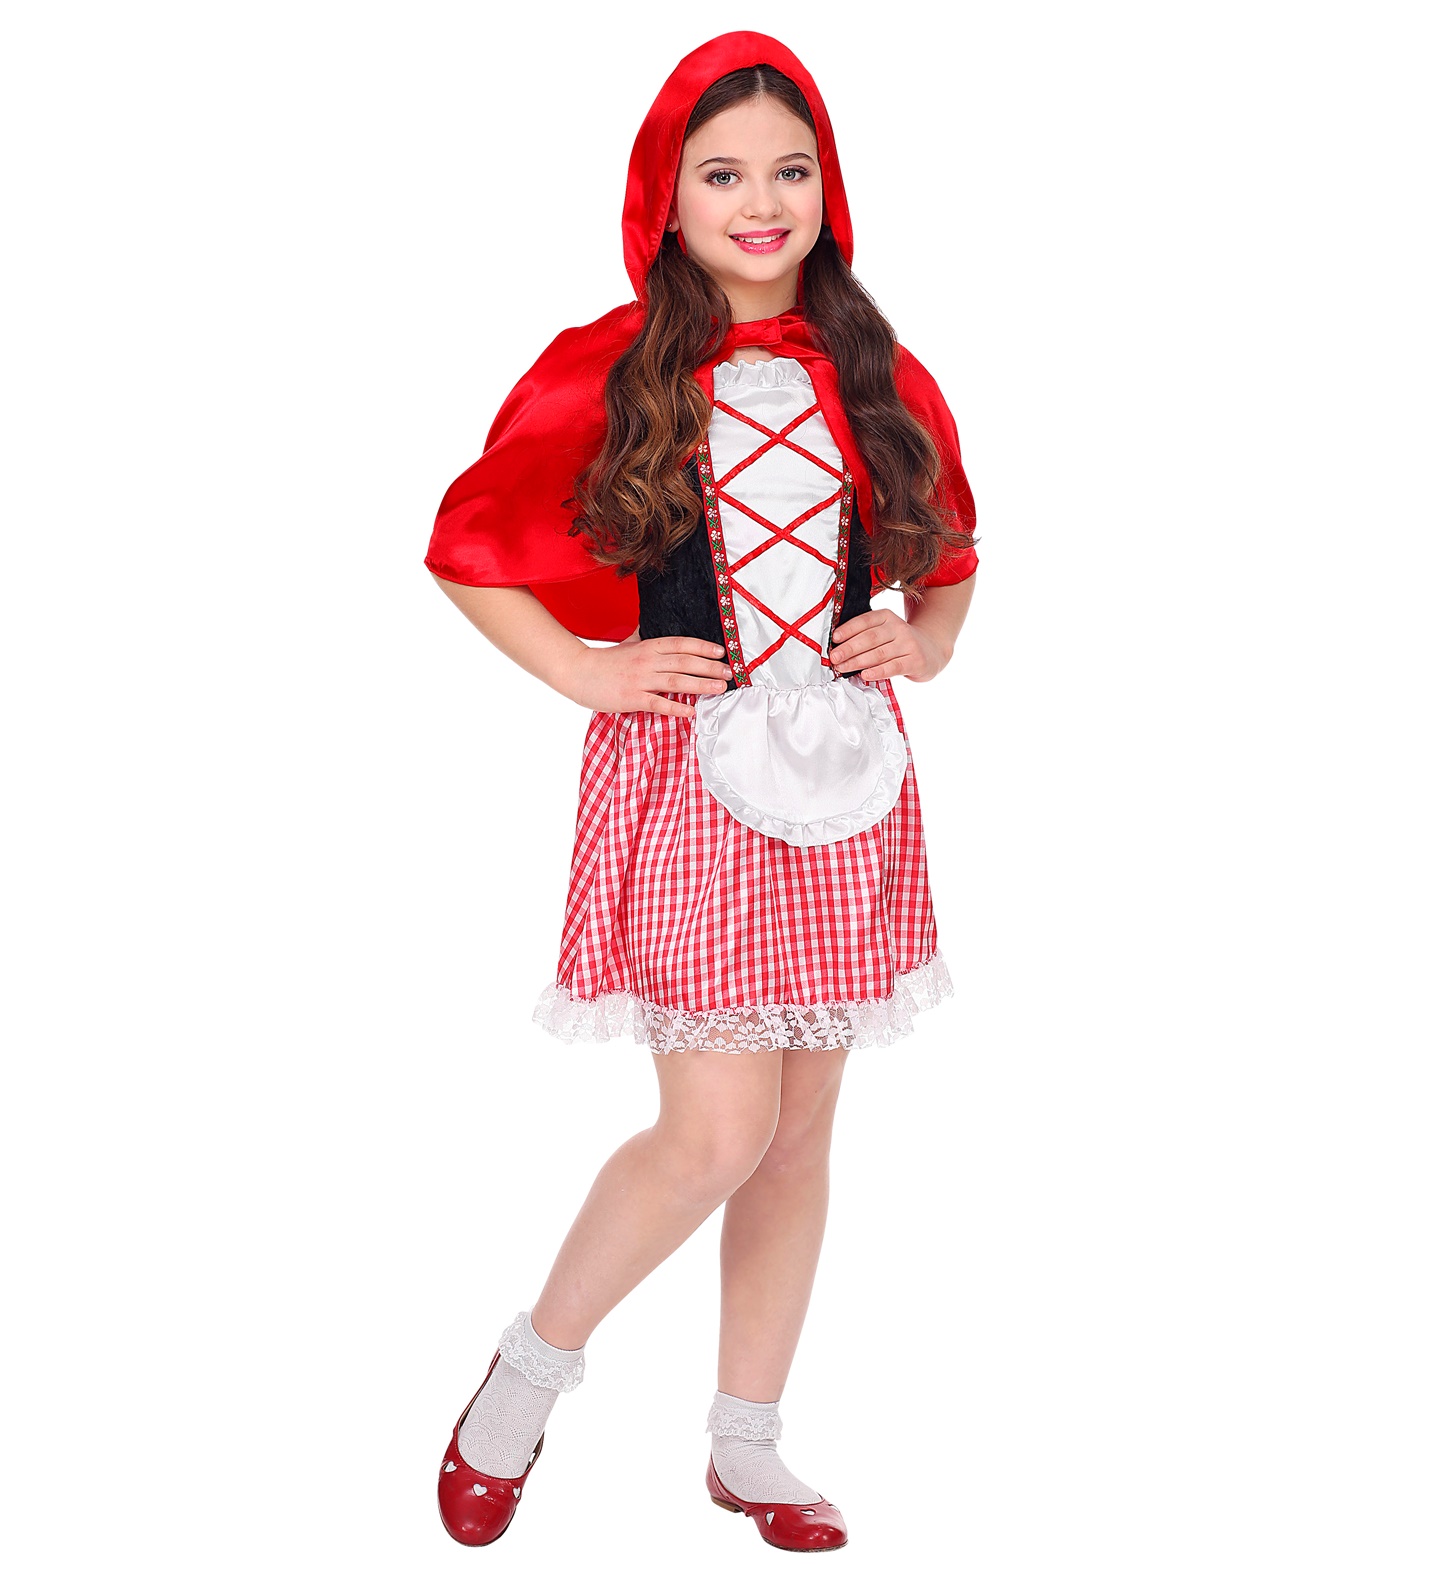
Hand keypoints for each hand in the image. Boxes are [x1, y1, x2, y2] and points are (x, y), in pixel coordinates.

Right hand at [567, 636, 733, 716]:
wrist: (578, 673)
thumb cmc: (605, 661)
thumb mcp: (628, 644)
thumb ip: (645, 638)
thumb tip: (656, 629)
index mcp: (648, 646)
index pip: (681, 644)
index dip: (703, 647)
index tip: (721, 651)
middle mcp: (647, 661)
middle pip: (685, 661)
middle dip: (710, 667)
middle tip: (729, 672)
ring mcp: (640, 680)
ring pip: (676, 681)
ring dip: (701, 684)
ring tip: (719, 688)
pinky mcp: (632, 698)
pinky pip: (658, 703)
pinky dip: (676, 707)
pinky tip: (690, 711)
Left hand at [829, 609, 947, 682]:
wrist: (931, 651)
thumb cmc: (899, 643)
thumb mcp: (885, 631)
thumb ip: (866, 635)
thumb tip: (838, 646)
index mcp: (887, 616)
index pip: (865, 621)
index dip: (849, 629)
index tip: (834, 638)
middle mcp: (899, 628)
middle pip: (870, 638)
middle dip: (849, 648)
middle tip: (834, 657)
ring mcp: (908, 644)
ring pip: (879, 653)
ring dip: (858, 662)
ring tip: (842, 668)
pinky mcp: (915, 661)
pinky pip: (893, 667)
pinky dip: (877, 671)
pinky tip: (864, 675)